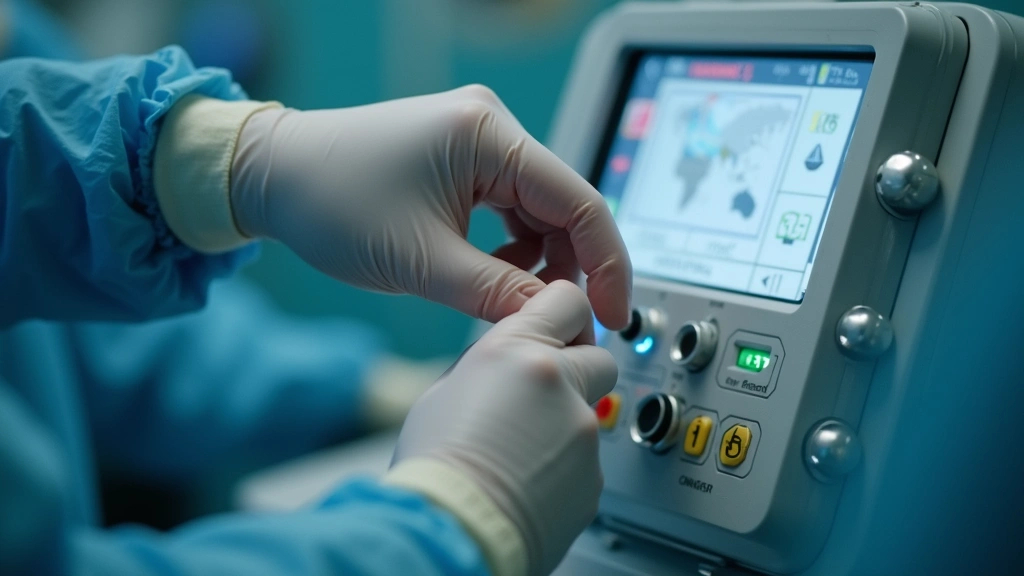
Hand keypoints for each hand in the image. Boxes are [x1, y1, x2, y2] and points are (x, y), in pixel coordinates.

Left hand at [229, 85, 631, 327]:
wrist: (271, 176)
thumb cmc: (331, 202)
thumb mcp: (422, 263)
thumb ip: (499, 295)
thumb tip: (558, 322)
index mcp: (488, 134)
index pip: (579, 202)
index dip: (606, 267)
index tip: (612, 316)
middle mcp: (491, 125)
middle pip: (565, 205)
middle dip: (569, 267)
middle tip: (565, 321)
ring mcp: (477, 139)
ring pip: (539, 209)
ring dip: (538, 259)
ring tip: (512, 299)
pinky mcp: (463, 157)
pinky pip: (510, 205)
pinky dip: (512, 246)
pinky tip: (493, 274)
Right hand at [391, 281, 617, 574]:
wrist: (452, 533)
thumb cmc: (434, 468)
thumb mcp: (445, 391)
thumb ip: (491, 367)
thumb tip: (507, 367)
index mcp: (519, 352)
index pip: (568, 299)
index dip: (562, 313)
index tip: (558, 325)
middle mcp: (561, 386)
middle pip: (599, 355)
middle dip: (577, 369)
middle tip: (542, 391)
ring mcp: (583, 434)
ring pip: (589, 414)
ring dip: (563, 424)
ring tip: (517, 453)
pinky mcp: (595, 478)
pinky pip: (585, 460)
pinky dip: (563, 467)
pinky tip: (526, 482)